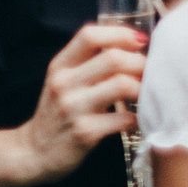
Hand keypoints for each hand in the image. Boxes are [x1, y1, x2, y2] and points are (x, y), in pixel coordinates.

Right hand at [18, 24, 145, 184]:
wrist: (34, 152)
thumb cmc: (59, 112)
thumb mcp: (64, 81)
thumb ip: (89, 63)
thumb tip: (133, 46)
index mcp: (60, 66)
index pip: (89, 35)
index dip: (120, 34)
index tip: (141, 42)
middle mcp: (64, 82)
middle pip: (114, 58)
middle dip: (142, 64)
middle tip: (153, 74)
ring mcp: (74, 107)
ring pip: (123, 85)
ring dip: (145, 89)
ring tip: (149, 95)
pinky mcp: (85, 132)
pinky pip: (125, 118)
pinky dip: (141, 117)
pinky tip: (142, 118)